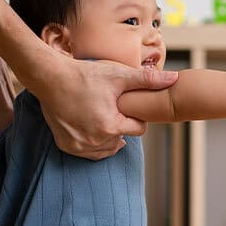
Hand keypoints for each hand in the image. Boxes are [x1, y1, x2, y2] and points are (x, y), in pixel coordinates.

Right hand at [30, 52, 178, 159]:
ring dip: (108, 136)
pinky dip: (92, 142)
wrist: (50, 78)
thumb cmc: (85, 74)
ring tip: (103, 117)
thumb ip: (147, 80)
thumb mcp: (118, 75)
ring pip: (106, 148)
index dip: (135, 116)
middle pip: (122, 139)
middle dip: (120, 126)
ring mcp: (79, 146)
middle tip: (111, 107)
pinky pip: (88, 151)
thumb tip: (175, 78)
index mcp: (111, 126)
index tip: (126, 105)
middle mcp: (95, 141)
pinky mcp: (67, 146)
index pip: (138, 129)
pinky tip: (91, 126)